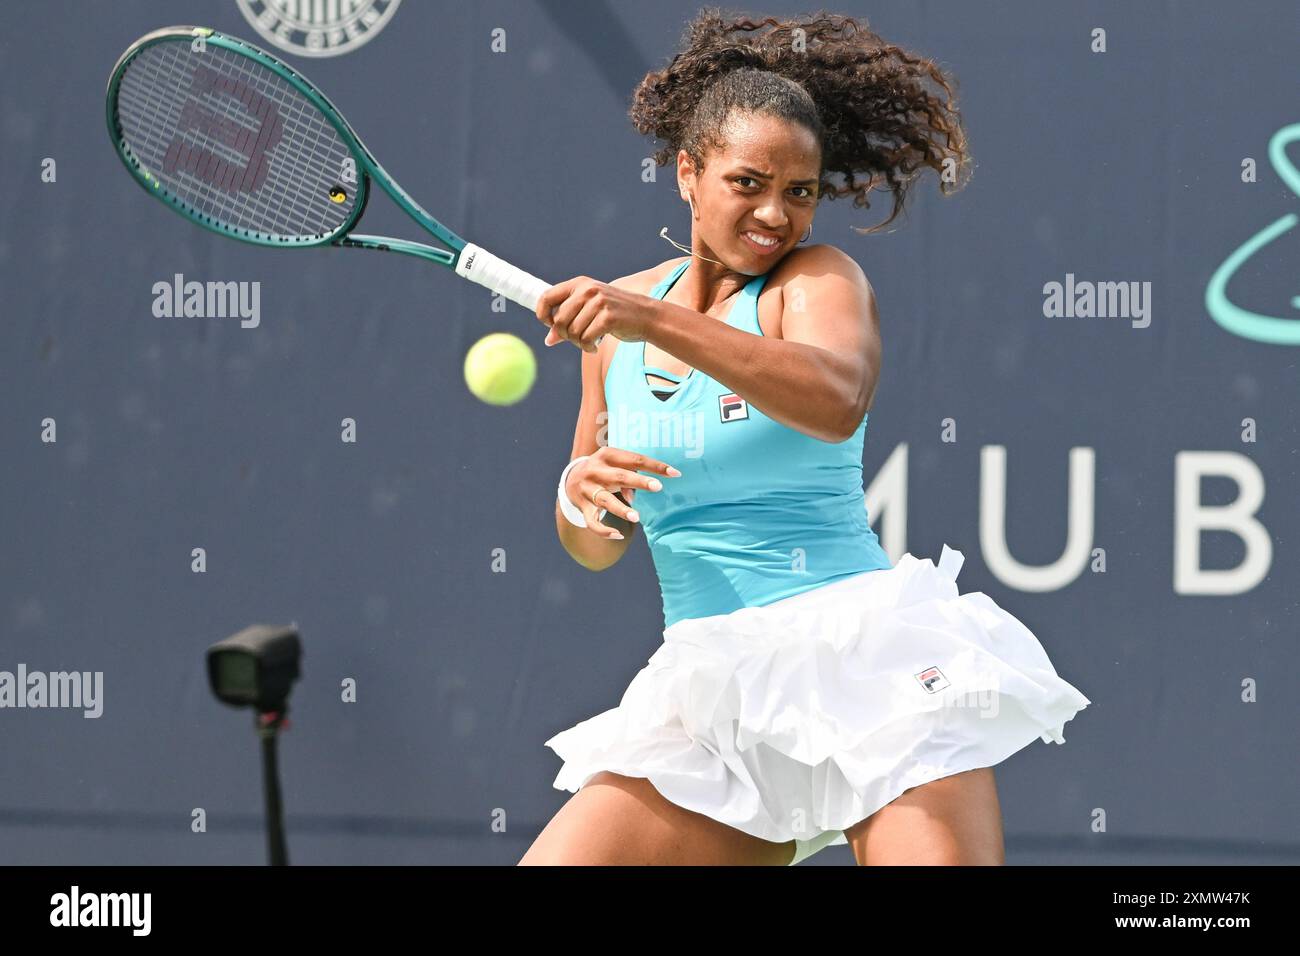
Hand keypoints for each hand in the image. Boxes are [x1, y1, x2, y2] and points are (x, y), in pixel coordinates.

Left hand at [537, 276, 653, 351]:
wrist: (646, 316)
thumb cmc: (614, 315)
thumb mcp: (589, 311)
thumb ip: (568, 320)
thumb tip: (548, 340)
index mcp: (579, 284)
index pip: (546, 297)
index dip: (543, 315)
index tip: (552, 326)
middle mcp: (587, 290)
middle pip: (559, 320)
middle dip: (565, 336)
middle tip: (577, 340)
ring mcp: (599, 302)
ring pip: (572, 332)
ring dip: (579, 343)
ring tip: (589, 342)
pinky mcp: (608, 317)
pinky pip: (586, 339)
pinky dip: (588, 347)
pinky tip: (595, 346)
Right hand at [565, 446, 681, 539]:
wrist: (571, 477)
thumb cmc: (605, 470)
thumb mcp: (615, 465)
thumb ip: (628, 475)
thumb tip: (632, 496)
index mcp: (607, 455)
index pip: (635, 459)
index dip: (655, 466)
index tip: (675, 473)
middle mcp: (595, 471)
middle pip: (620, 476)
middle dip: (639, 482)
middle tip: (658, 487)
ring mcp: (587, 489)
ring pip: (605, 500)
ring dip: (621, 509)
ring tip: (636, 517)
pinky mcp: (582, 507)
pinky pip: (592, 522)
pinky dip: (603, 530)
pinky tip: (617, 535)